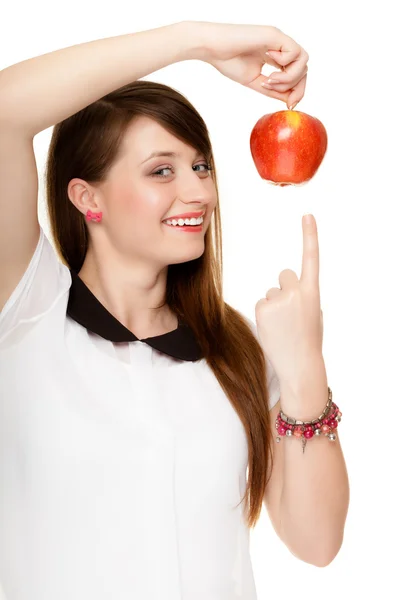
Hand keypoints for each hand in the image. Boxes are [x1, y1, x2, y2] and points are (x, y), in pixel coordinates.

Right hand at [193, 21, 308, 108]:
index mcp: (276, 56)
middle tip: (274, 90)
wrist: (212, 48)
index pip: (297, 73)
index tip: (288, 104)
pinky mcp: (275, 35)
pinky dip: (284, 66)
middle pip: (304, 68)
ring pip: (303, 61)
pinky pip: (294, 53)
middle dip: (295, 86)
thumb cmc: (228, 62)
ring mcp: (279, 39)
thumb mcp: (255, 82)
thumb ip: (273, 90)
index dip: (297, 90)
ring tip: (269, 80)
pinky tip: (267, 66)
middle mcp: (281, 46)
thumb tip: (290, 101)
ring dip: (288, 78)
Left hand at [254, 214, 323, 389]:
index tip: (307, 216)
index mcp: (313, 292)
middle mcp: (296, 292)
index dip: (309, 235)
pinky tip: (273, 329)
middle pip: (284, 275)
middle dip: (285, 288)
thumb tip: (287, 290)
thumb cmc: (308, 339)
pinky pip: (261, 303)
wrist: (300, 364)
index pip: (311, 258)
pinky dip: (265, 314)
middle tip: (290, 312)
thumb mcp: (314, 313)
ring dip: (274, 305)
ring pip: (270, 292)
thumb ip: (304, 295)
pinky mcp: (262, 308)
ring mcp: (278, 300)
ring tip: (282, 326)